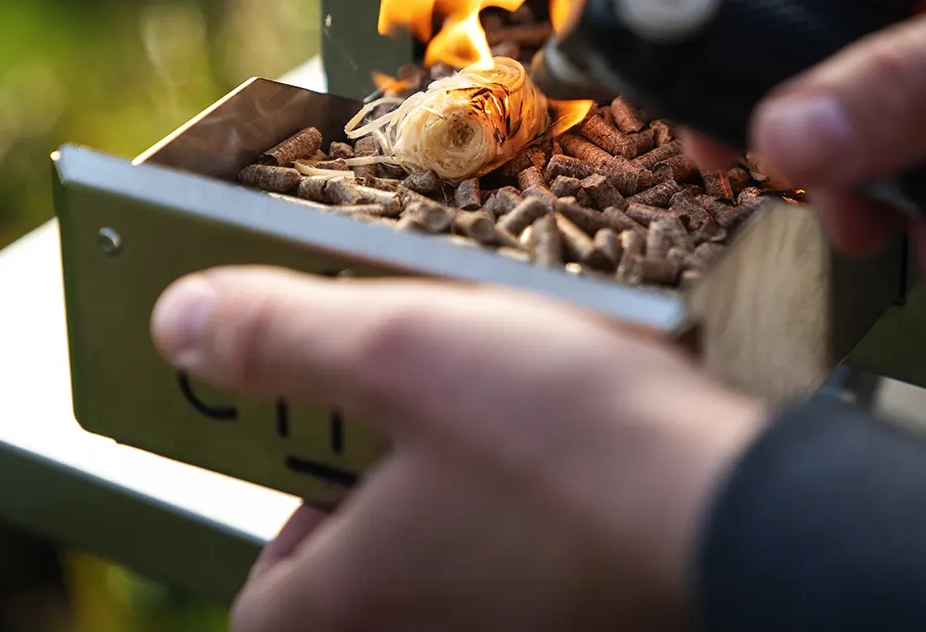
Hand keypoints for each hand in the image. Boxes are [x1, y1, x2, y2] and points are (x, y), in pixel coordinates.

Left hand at [151, 267, 765, 631]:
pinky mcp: (587, 622)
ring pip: (454, 586)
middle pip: (364, 592)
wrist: (745, 511)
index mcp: (357, 606)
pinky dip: (536, 532)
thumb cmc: (573, 445)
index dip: (280, 526)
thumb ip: (283, 338)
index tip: (325, 458)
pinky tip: (582, 465)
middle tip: (426, 430)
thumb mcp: (402, 350)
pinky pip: (529, 586)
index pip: (262, 603)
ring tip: (512, 429)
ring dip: (463, 513)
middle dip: (383, 507)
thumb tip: (180, 324)